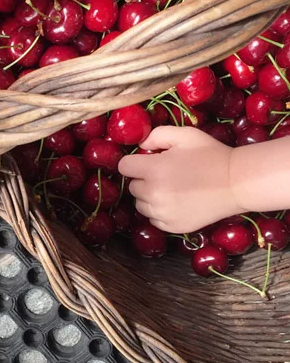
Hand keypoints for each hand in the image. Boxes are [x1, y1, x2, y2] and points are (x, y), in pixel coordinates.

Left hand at [118, 126, 244, 233]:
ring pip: (141, 204)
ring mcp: (162, 213)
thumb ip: (157, 135)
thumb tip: (140, 146)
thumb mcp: (185, 135)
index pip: (124, 167)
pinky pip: (153, 219)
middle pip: (132, 186)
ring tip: (172, 188)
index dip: (134, 162)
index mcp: (153, 170)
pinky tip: (177, 202)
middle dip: (144, 179)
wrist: (238, 183)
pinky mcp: (172, 227)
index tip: (147, 161)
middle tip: (166, 174)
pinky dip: (160, 212)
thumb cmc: (211, 155)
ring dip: (150, 197)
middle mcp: (154, 194)